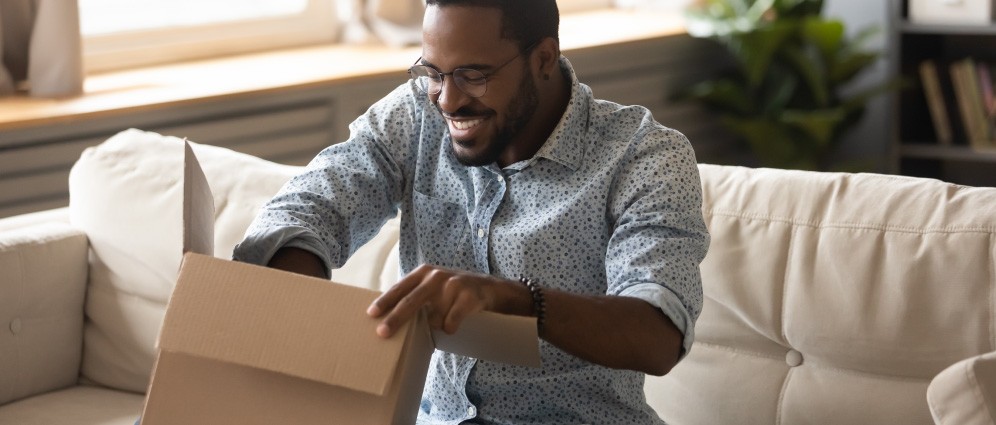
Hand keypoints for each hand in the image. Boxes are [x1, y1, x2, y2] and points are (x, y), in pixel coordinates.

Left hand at [366, 264, 517, 337]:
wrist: (489, 288)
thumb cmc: (453, 292)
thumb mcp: (432, 287)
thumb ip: (414, 296)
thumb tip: (388, 319)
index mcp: (423, 273)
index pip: (400, 288)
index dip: (385, 302)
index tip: (371, 314)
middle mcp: (436, 276)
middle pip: (411, 301)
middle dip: (395, 319)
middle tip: (382, 333)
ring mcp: (453, 285)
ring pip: (434, 318)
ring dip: (436, 325)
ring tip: (445, 319)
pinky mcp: (468, 297)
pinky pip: (451, 322)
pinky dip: (450, 328)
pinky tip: (454, 324)